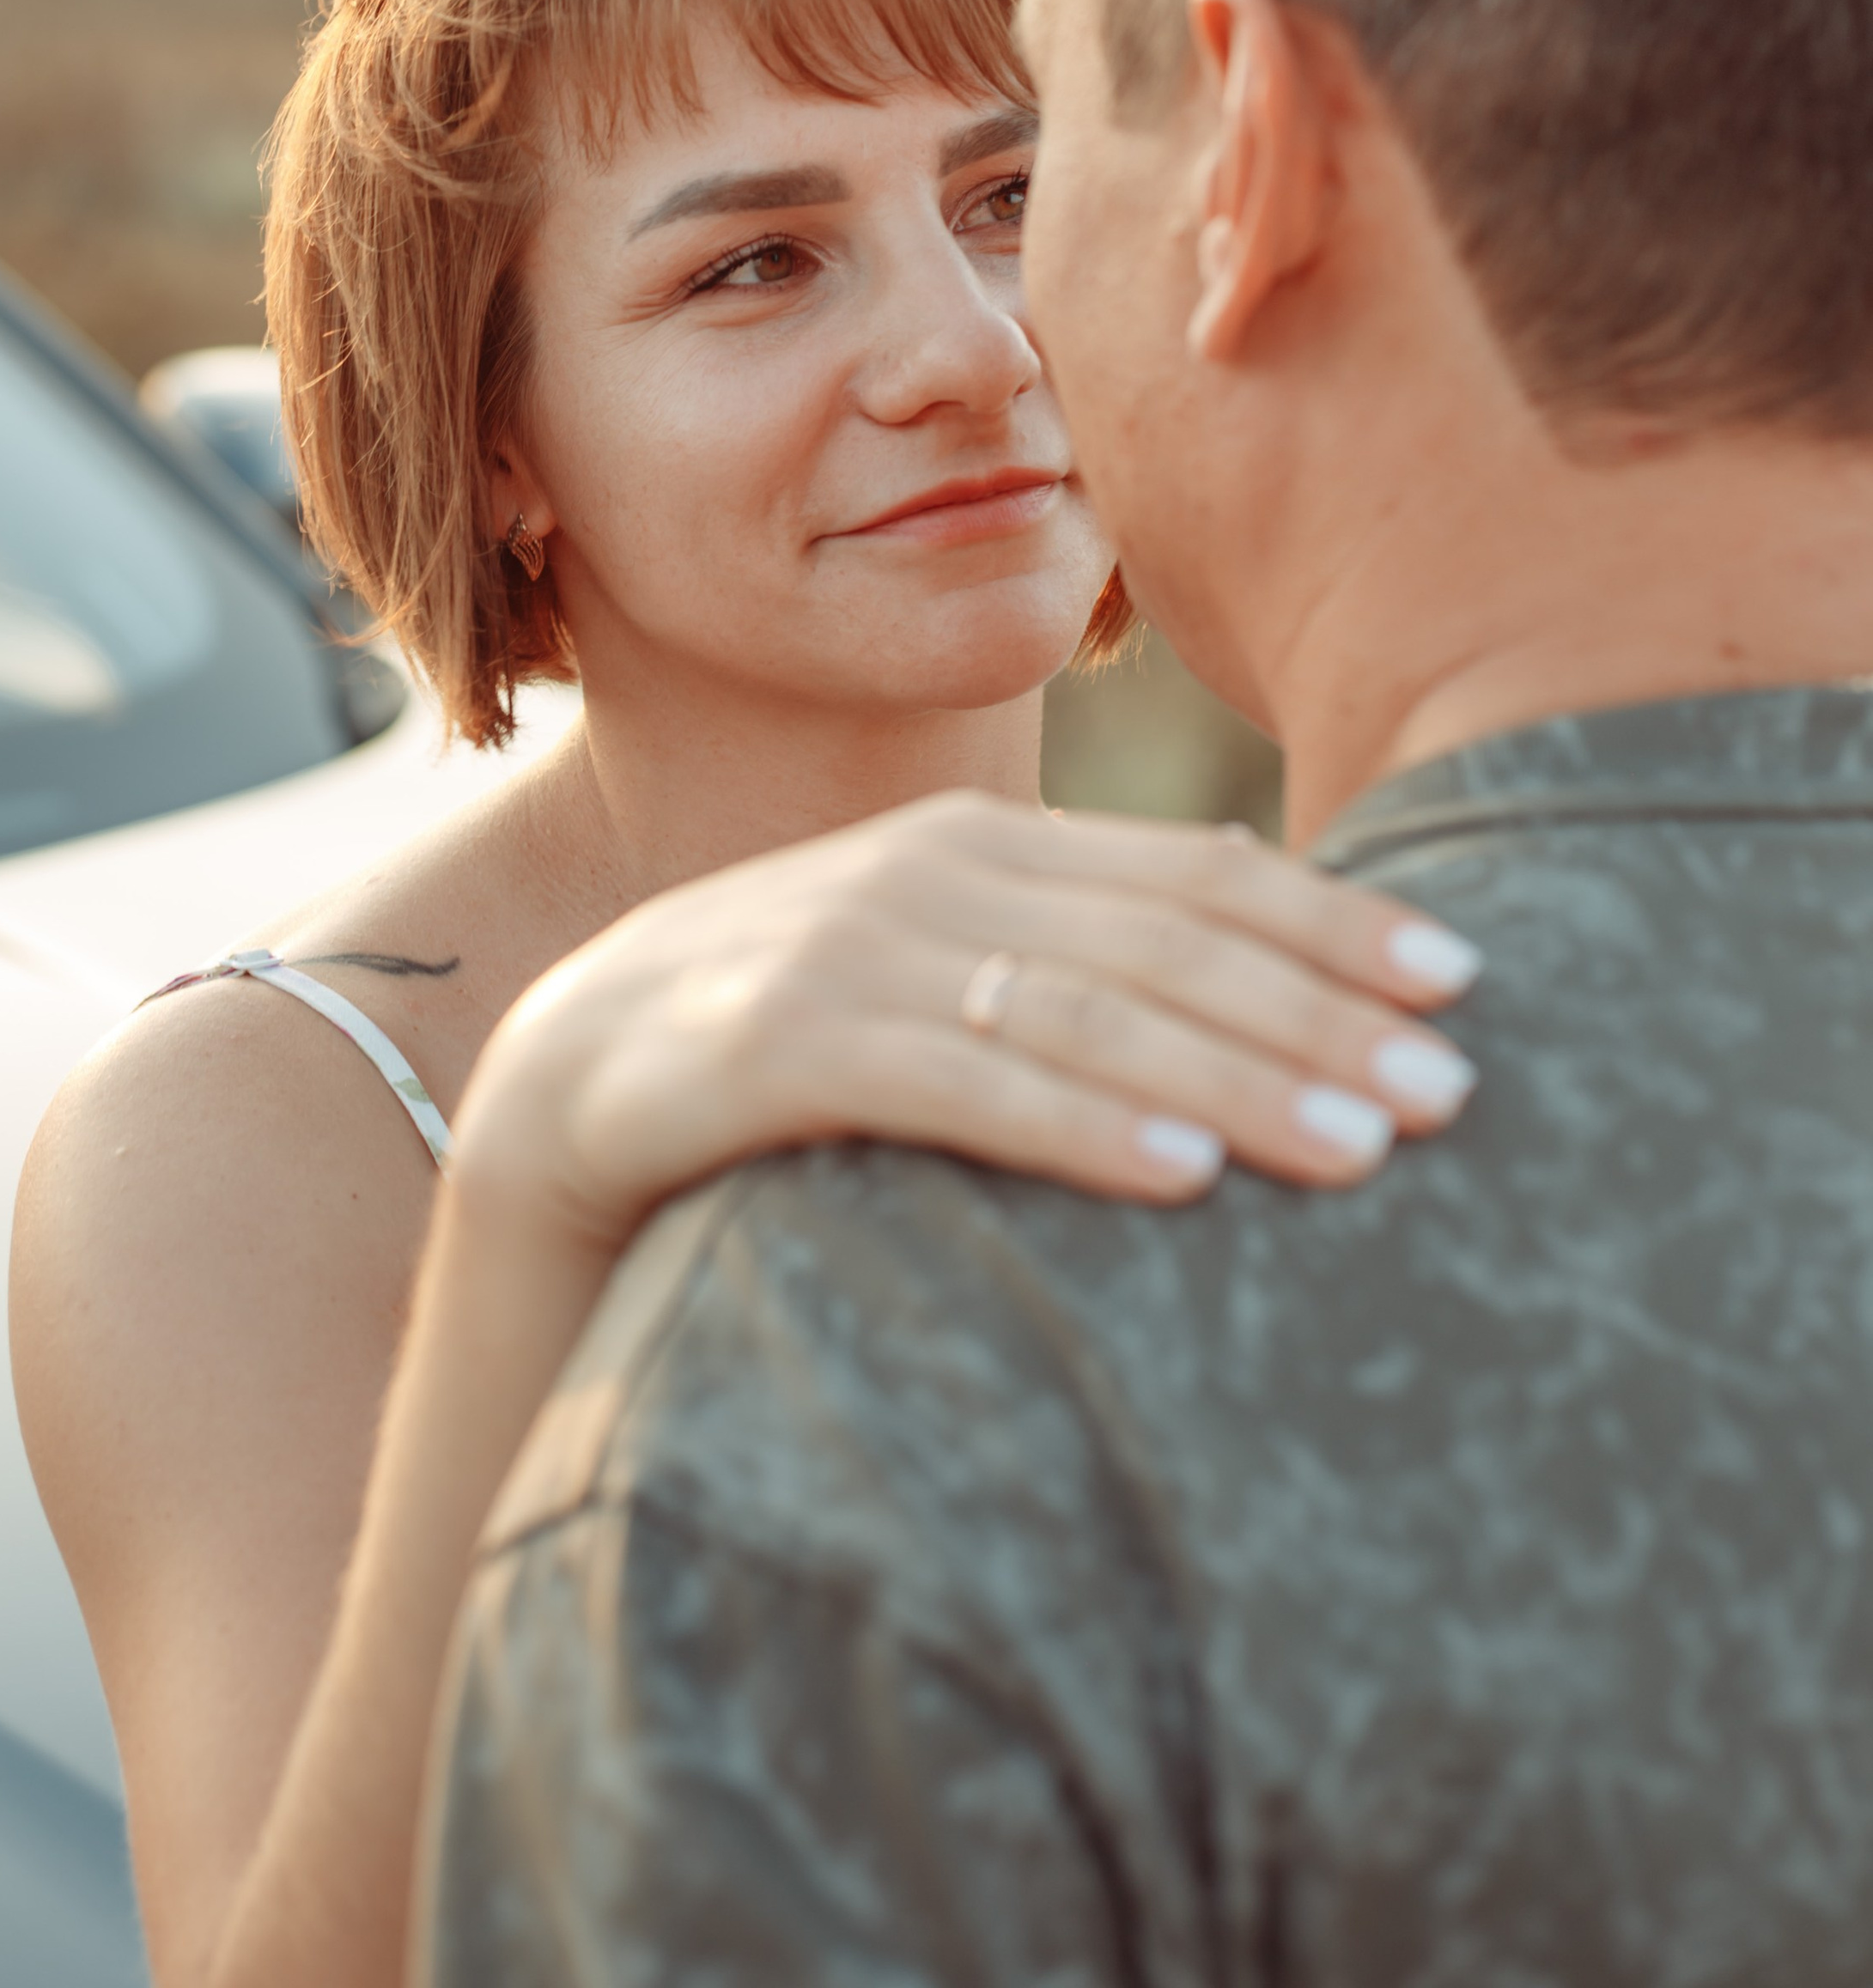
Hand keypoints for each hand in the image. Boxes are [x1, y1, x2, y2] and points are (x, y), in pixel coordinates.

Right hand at [450, 792, 1478, 1255]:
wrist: (553, 1098)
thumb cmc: (784, 1058)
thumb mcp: (938, 991)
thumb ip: (1067, 975)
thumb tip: (1263, 1006)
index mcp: (980, 845)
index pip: (1193, 875)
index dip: (1333, 920)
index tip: (1468, 981)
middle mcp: (922, 872)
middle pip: (1158, 936)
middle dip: (1318, 1007)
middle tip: (1457, 1088)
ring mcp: (834, 947)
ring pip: (1073, 1005)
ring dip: (1232, 1072)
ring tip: (1362, 1143)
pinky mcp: (760, 1044)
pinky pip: (946, 1081)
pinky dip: (1071, 1124)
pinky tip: (1178, 1176)